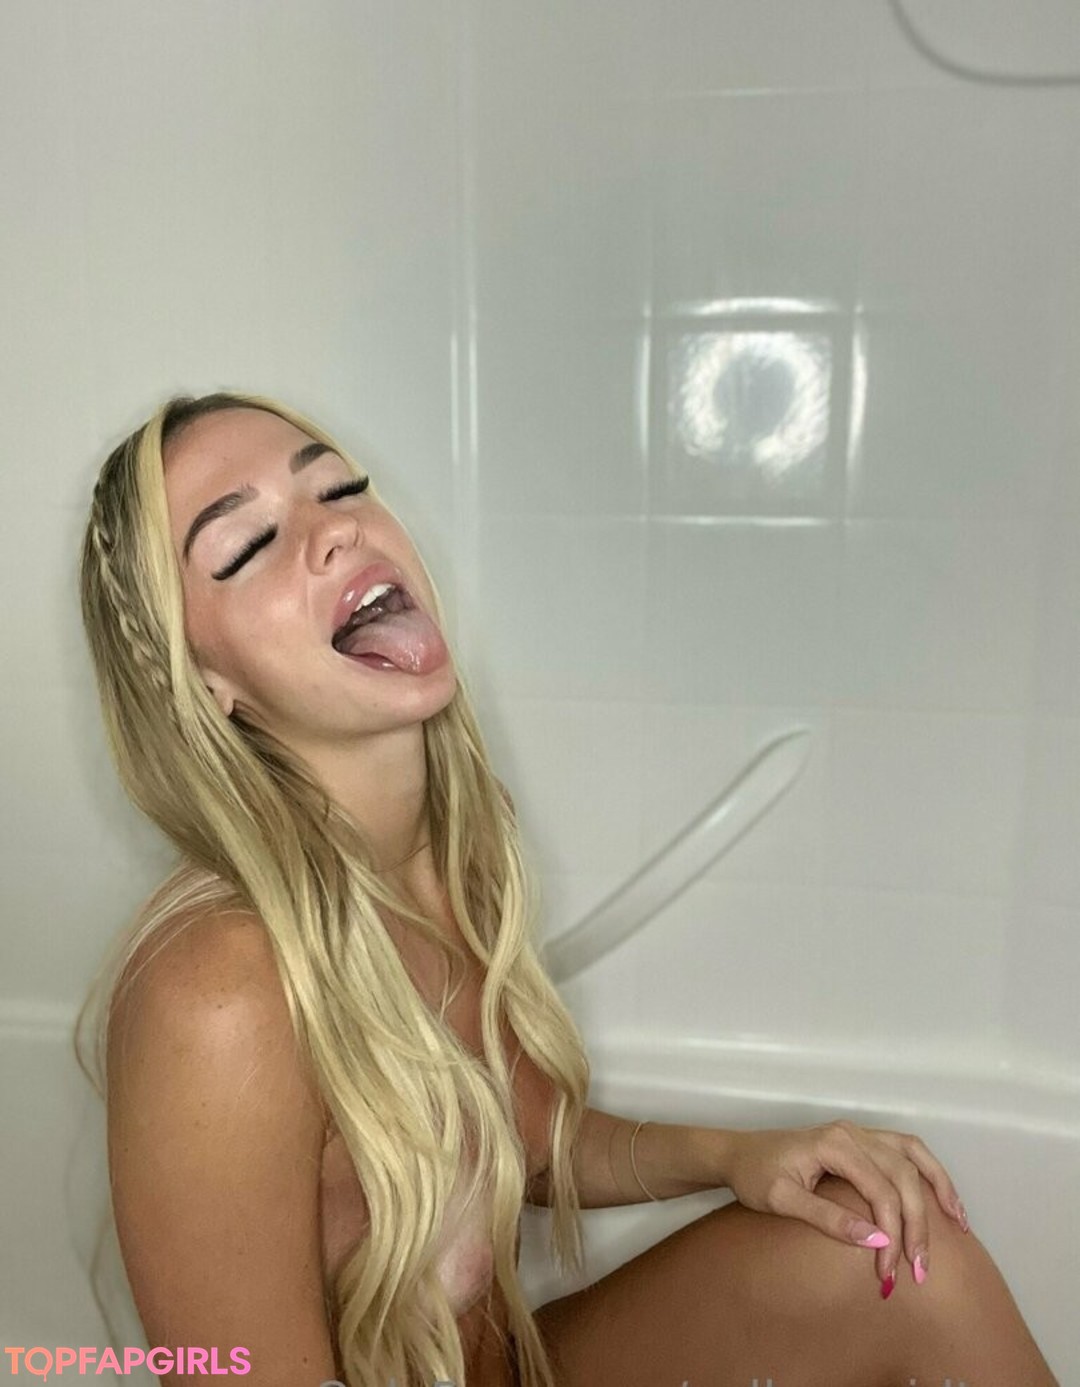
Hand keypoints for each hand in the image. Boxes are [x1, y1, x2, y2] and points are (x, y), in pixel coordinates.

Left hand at [720, 1119, 968, 1284]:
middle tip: (920, 1270)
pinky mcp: (862, 1141)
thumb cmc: (755, 1176)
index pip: (880, 1192)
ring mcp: (859, 1133)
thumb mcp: (782, 1201)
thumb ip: (828, 1219)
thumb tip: (878, 1239)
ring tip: (959, 1228)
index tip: (889, 1273)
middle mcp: (853, 1133)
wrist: (738, 1154)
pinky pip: (906, 1151)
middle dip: (917, 1226)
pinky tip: (943, 1199)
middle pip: (902, 1177)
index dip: (892, 1234)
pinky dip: (929, 1172)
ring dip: (938, 1191)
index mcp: (834, 1145)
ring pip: (914, 1157)